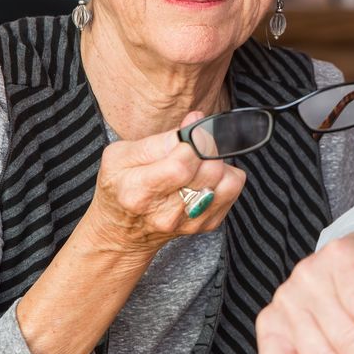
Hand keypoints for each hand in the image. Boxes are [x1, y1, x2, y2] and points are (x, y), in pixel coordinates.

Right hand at [82, 111, 245, 253]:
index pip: (182, 165)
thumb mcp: (120, 156)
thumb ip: (159, 140)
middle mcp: (166, 213)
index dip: (195, 140)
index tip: (193, 129)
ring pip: (227, 180)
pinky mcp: (207, 224)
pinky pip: (233, 189)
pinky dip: (224, 176)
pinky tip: (204, 176)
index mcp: (139, 192)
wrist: (122, 232)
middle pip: (209, 171)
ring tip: (199, 161)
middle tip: (195, 143)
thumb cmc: (119, 187)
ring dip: (218, 162)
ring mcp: (189, 221)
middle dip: (207, 147)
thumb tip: (195, 121)